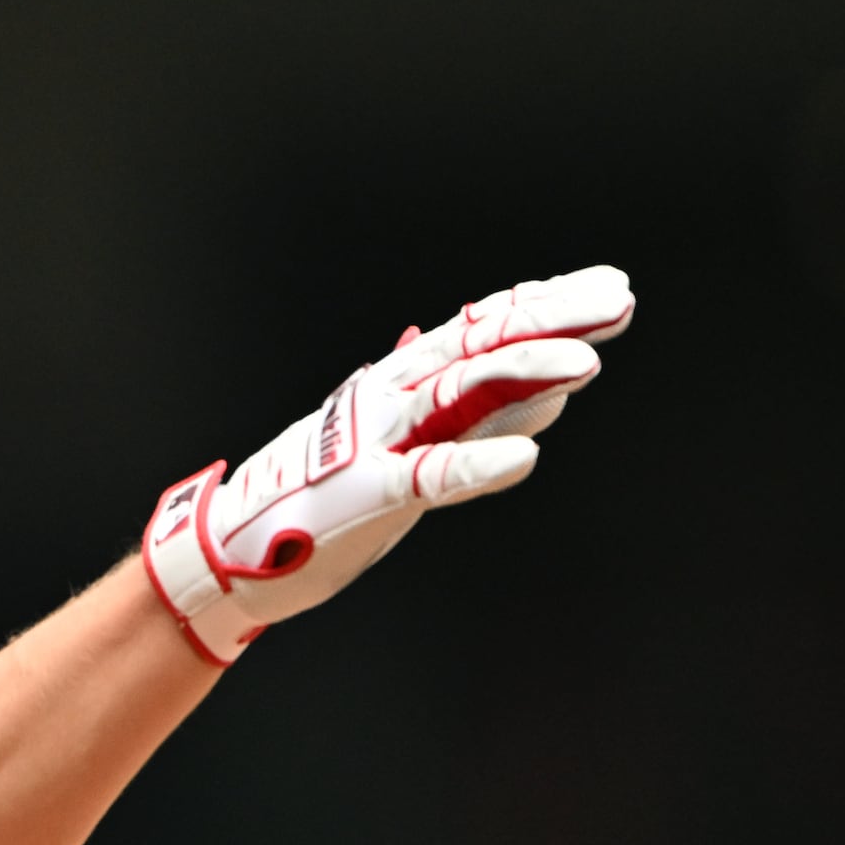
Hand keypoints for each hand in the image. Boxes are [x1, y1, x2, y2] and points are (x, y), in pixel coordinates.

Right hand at [143, 266, 635, 665]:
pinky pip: (426, 477)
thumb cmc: (313, 508)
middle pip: (480, 347)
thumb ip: (469, 422)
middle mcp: (390, 400)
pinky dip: (476, 464)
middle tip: (618, 300)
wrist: (227, 556)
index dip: (545, 306)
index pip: (481, 332)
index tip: (609, 289)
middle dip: (552, 321)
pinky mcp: (365, 497)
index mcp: (397, 387)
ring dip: (524, 375)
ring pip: (458, 396)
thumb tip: (542, 396)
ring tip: (587, 363)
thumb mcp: (403, 452)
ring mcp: (376, 443)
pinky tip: (525, 460)